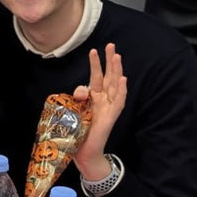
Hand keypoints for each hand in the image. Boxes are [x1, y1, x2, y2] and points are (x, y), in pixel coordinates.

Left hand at [72, 44, 126, 178]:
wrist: (82, 151)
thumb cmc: (77, 130)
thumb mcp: (73, 108)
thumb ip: (77, 96)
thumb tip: (82, 91)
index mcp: (93, 97)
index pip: (96, 77)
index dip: (95, 64)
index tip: (93, 50)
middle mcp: (103, 100)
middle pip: (108, 77)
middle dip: (109, 61)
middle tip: (111, 45)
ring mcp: (109, 107)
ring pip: (115, 85)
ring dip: (117, 70)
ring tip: (117, 56)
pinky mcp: (112, 116)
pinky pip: (119, 101)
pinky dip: (122, 90)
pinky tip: (123, 79)